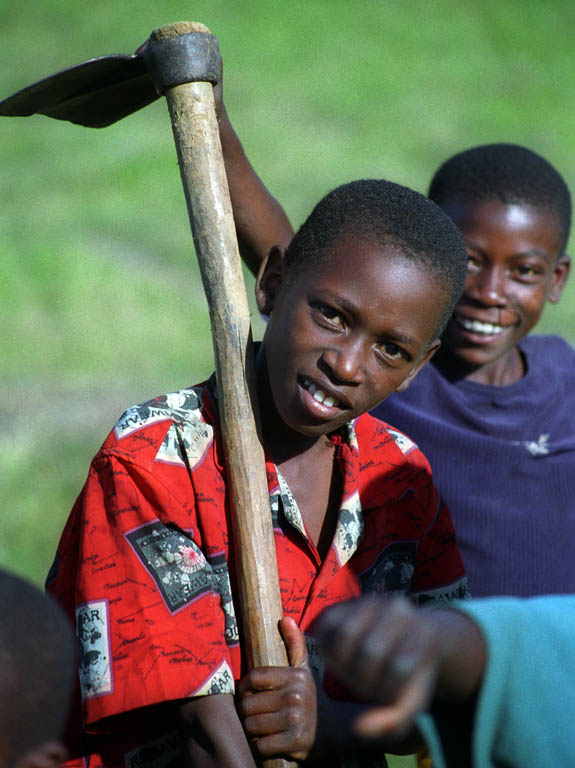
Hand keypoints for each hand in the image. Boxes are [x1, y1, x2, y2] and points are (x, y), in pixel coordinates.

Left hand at [237, 616, 317, 760]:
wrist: (334, 729)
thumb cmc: (312, 697)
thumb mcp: (304, 669)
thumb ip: (294, 644)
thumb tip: (285, 618)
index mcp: (295, 676)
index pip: (254, 677)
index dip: (246, 687)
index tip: (250, 693)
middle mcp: (296, 696)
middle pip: (249, 705)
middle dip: (248, 711)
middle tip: (256, 713)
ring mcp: (295, 720)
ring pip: (252, 725)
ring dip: (251, 730)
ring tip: (261, 726)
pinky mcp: (294, 743)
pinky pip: (260, 745)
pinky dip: (259, 746)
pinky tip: (267, 741)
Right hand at [315, 597, 441, 738]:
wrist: (411, 636)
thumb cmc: (410, 677)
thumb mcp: (410, 703)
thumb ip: (391, 722)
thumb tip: (357, 729)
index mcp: (423, 634)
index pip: (400, 667)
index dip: (389, 691)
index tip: (391, 695)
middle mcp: (400, 610)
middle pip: (371, 650)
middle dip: (364, 680)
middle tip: (367, 687)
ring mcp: (372, 602)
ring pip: (346, 633)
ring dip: (343, 665)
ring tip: (353, 673)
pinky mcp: (346, 603)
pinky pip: (327, 626)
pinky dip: (327, 649)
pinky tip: (340, 660)